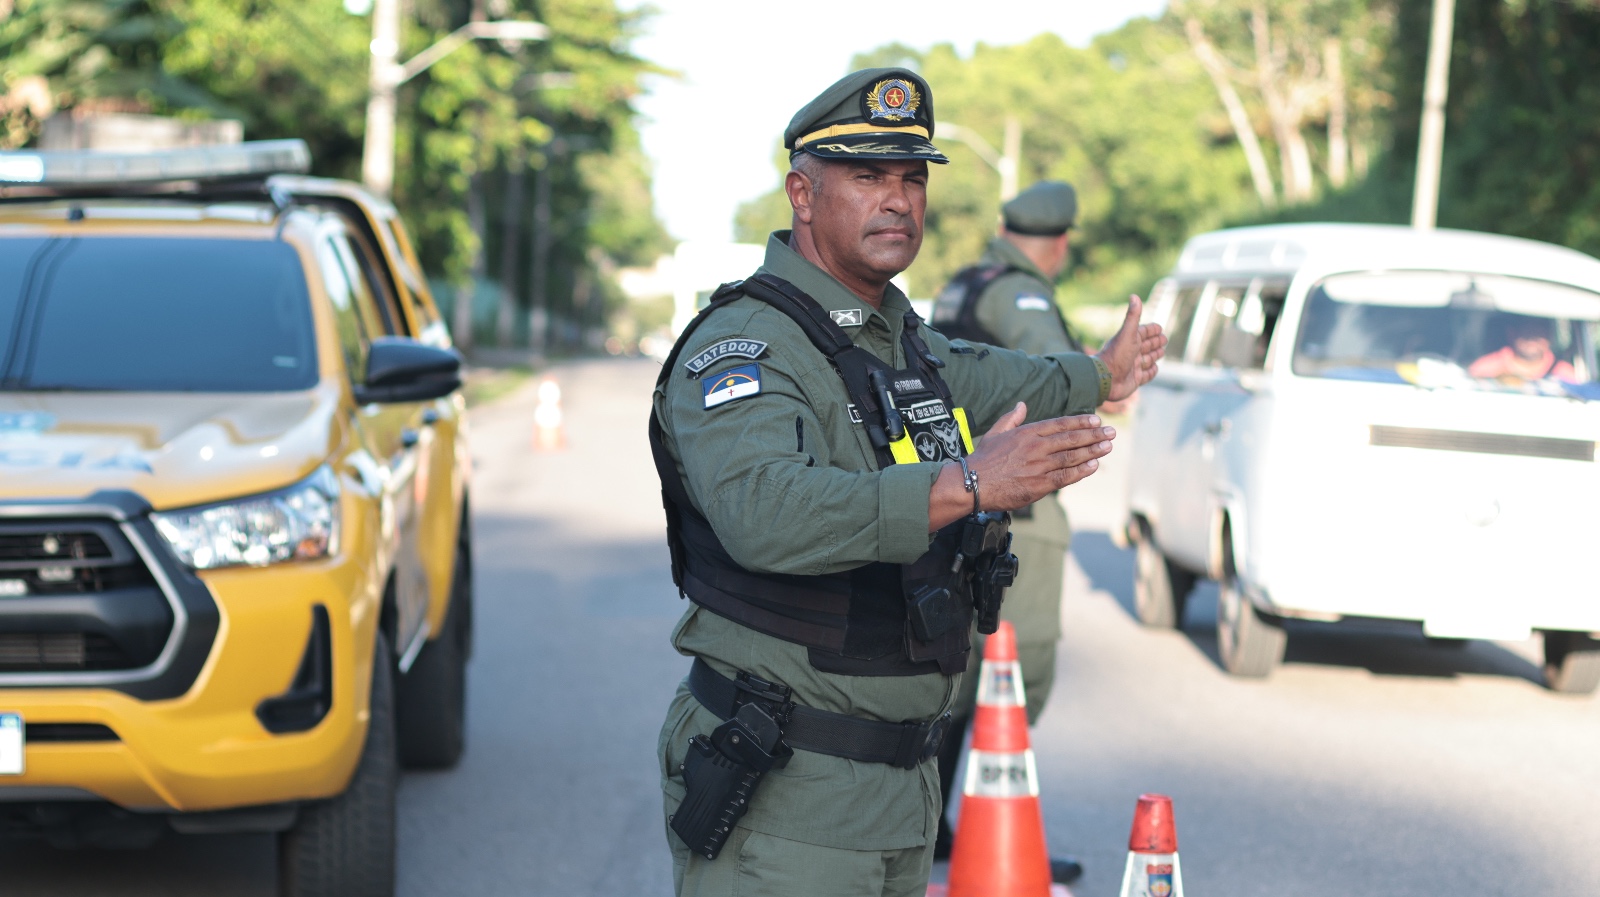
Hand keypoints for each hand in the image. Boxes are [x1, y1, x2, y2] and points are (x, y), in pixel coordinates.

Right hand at [929, 403, 1114, 530]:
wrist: (972, 483)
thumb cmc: (983, 459)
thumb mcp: (996, 432)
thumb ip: (1012, 418)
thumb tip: (1022, 404)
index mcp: (1028, 433)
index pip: (1060, 424)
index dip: (1081, 422)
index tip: (1096, 421)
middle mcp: (1037, 447)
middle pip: (1072, 439)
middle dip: (1094, 435)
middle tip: (1111, 432)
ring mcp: (1040, 466)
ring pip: (1073, 456)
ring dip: (1093, 451)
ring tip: (1108, 447)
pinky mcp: (1040, 484)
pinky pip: (1066, 477)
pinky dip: (1081, 471)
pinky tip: (1093, 466)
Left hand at [1096, 295, 1166, 401]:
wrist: (1106, 379)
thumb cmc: (1116, 355)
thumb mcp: (1127, 333)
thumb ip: (1132, 316)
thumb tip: (1134, 295)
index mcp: (1130, 340)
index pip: (1144, 332)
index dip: (1152, 330)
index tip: (1159, 328)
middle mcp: (1132, 352)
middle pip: (1147, 345)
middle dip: (1156, 342)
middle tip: (1164, 340)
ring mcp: (1134, 366)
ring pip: (1148, 359)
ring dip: (1155, 356)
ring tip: (1161, 352)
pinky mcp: (1135, 380)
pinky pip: (1146, 375)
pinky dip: (1151, 372)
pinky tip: (1154, 368)